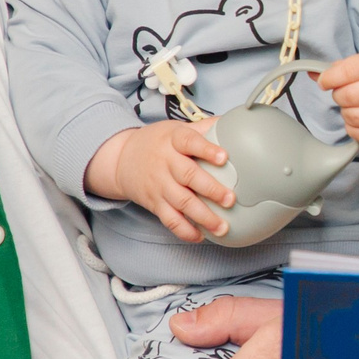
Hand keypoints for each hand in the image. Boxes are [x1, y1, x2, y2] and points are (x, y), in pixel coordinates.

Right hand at [87, 121, 234, 242]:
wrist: (121, 159)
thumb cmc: (158, 142)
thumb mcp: (176, 129)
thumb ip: (204, 128)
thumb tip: (236, 122)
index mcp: (173, 140)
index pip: (189, 142)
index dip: (207, 149)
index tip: (224, 157)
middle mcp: (165, 163)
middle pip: (188, 176)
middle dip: (210, 189)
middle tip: (230, 199)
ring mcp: (159, 185)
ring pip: (181, 202)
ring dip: (203, 216)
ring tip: (223, 226)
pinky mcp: (154, 203)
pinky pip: (169, 220)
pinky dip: (184, 230)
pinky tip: (200, 236)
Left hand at [318, 52, 358, 144]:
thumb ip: (341, 67)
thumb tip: (314, 75)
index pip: (346, 72)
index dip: (329, 78)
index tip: (326, 81)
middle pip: (348, 96)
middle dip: (338, 96)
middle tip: (343, 93)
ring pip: (353, 117)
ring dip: (346, 112)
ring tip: (354, 106)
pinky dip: (353, 128)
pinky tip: (358, 120)